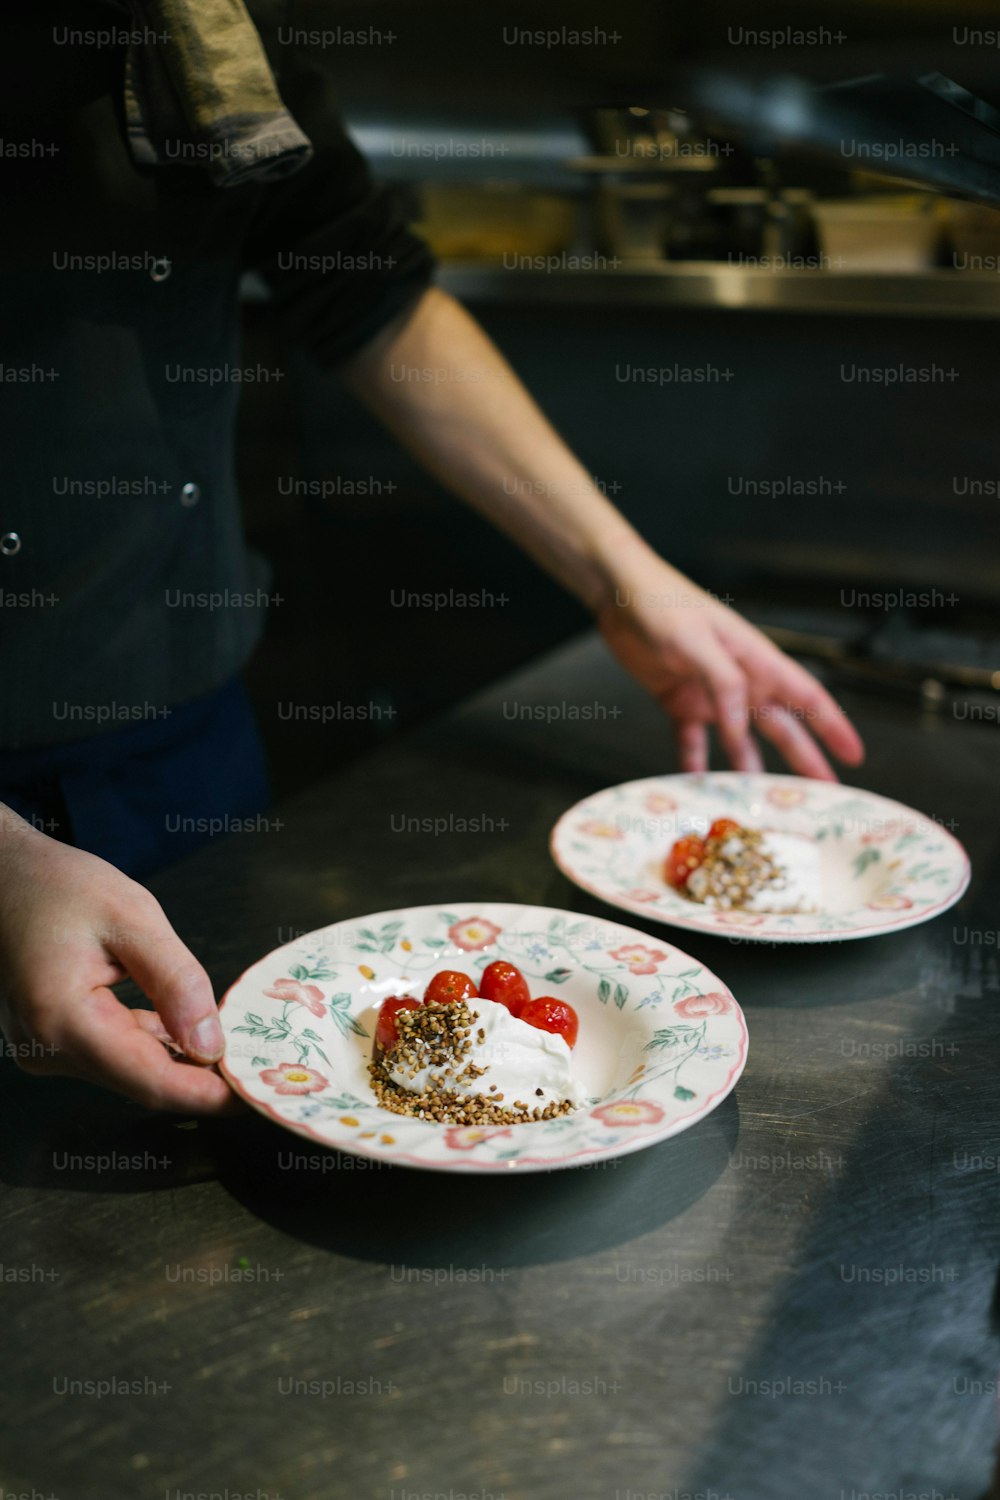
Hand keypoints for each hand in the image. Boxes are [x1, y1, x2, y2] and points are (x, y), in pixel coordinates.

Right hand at [0, 813, 236, 1111]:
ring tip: (234, 1047)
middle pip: (141, 1082)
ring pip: (129, 1071)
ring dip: (180, 1062)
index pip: (150, 1080)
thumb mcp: (132, 918)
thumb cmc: (58, 886)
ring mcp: (45, 1048)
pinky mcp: (51, 1040)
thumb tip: (211, 1042)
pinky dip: (153, 1044)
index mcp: (64, 1021)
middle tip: (257, 1066)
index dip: (206, 1094)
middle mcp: (47, 1049)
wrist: (3, 876)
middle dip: (201, 1080)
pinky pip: (113, 1053)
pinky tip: (187, 1029)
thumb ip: (175, 981)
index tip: (253, 1094)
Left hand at [596, 554, 864, 778]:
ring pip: (740, 740)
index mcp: (756, 660)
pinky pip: (693, 741)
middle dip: (804, 759)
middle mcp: (740, 681)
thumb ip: (723, 683)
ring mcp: (711, 694)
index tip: (854, 756)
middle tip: (822, 793)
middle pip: (782, 727)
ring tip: (757, 800)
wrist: (620, 596)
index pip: (808, 696)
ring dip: (749, 768)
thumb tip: (741, 727)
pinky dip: (696, 763)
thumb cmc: (662, 606)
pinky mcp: (680, 701)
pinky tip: (698, 785)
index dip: (834, 726)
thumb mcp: (696, 641)